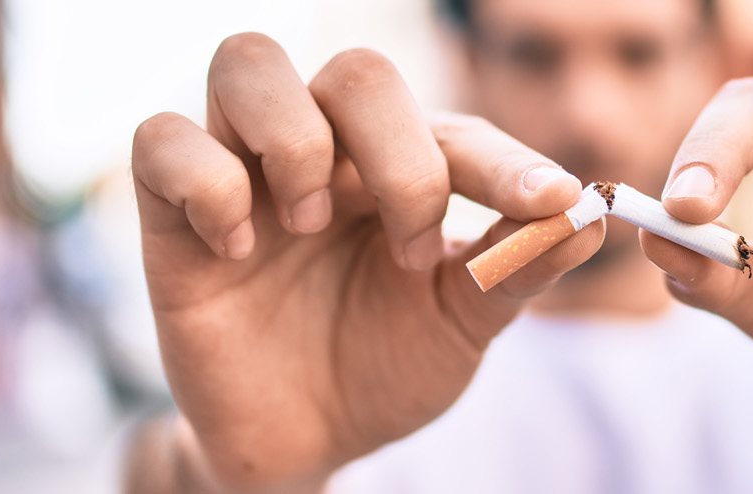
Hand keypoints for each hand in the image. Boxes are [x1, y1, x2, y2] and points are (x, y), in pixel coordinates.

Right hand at [131, 33, 601, 489]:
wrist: (306, 441)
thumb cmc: (386, 365)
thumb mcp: (461, 324)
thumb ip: (516, 269)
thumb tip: (589, 218)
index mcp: (403, 167)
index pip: (456, 130)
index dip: (507, 163)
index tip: (548, 203)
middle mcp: (327, 152)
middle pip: (358, 71)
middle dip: (399, 155)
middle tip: (411, 245)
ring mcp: (246, 172)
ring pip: (249, 63)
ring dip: (297, 142)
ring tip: (312, 225)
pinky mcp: (171, 214)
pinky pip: (162, 137)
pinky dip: (208, 182)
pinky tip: (240, 251)